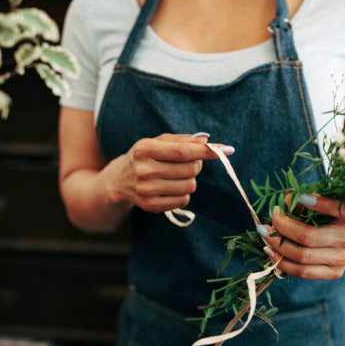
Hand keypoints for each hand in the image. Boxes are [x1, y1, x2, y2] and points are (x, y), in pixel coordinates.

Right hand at [111, 133, 233, 212]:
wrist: (119, 181)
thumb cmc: (144, 157)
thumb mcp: (157, 142)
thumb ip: (182, 140)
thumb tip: (207, 141)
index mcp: (145, 149)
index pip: (183, 151)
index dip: (206, 151)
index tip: (225, 150)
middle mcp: (144, 169)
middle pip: (190, 169)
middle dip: (197, 164)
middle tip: (189, 163)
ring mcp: (146, 190)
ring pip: (190, 186)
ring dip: (190, 180)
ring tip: (177, 175)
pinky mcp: (150, 205)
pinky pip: (183, 200)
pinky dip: (183, 193)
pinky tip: (171, 187)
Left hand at [260, 194, 344, 279]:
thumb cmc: (328, 214)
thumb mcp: (321, 199)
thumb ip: (303, 198)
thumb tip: (281, 204)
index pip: (333, 208)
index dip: (316, 203)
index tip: (297, 197)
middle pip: (307, 236)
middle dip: (283, 226)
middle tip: (271, 218)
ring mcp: (342, 258)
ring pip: (302, 256)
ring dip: (277, 245)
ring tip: (265, 234)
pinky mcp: (334, 273)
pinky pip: (302, 272)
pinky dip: (282, 262)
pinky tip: (270, 251)